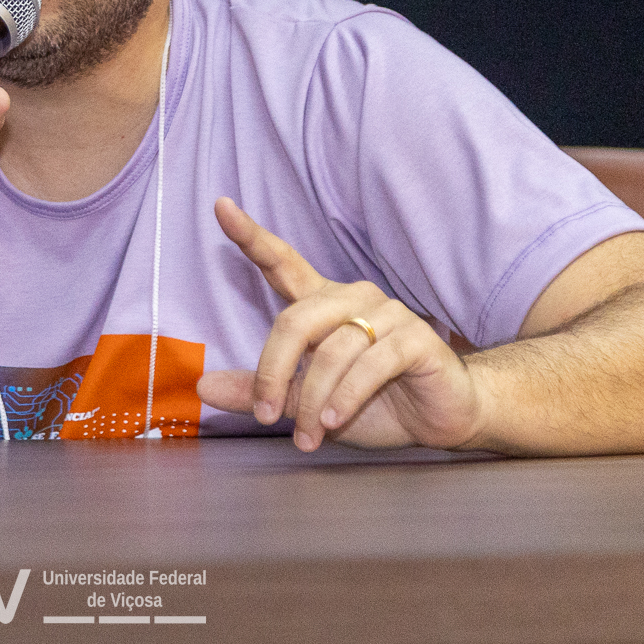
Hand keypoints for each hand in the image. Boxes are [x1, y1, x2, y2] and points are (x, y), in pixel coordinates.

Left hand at [196, 199, 485, 452]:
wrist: (440, 419)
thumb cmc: (372, 403)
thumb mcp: (304, 401)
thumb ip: (258, 391)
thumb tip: (203, 386)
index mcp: (322, 303)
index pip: (282, 262)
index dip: (251, 236)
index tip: (221, 207)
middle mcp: (353, 298)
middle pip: (295, 320)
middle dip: (273, 371)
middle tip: (265, 415)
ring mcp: (388, 314)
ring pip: (332, 350)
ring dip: (311, 400)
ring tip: (306, 436)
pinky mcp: (416, 338)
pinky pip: (371, 363)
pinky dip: (346, 396)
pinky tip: (333, 420)